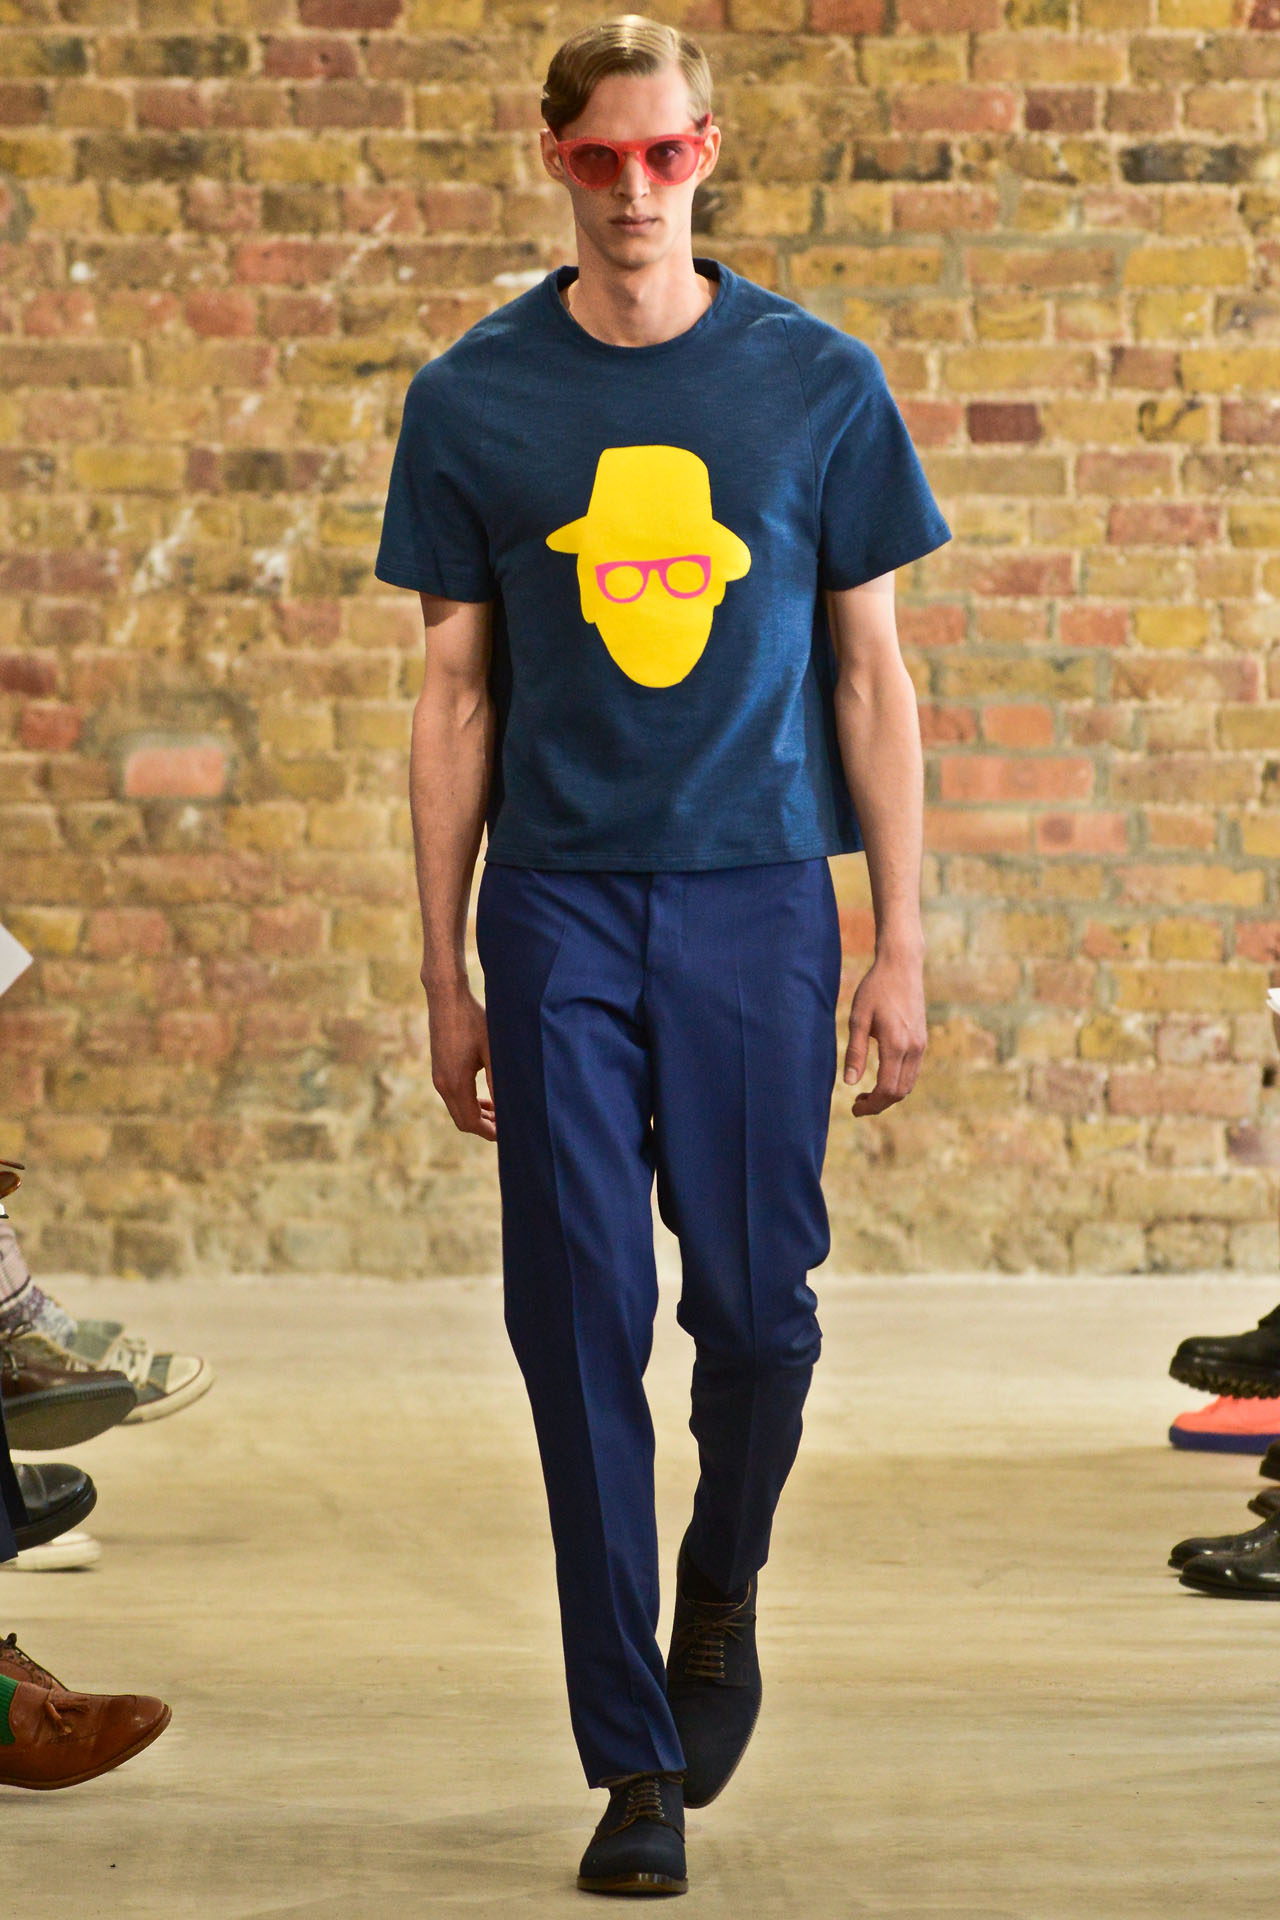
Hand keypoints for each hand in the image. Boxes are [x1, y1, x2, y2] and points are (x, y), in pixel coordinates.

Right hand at [427, 986, 495, 1140]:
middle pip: (462, 1121)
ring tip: (500, 1112)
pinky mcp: (439, 1070)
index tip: (510, 1133)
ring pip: (458, 1109)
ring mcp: (438, 1077)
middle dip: (485, 1126)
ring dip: (478, 1115)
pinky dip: (470, 1102)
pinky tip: (486, 1097)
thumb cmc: (474, 1020)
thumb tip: (510, 1108)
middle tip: (509, 1124)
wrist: (446, 998)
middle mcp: (442, 1084)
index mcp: (455, 1083)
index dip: (490, 1132)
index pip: (471, 1122)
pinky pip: (453, 1097)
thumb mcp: (493, 1051)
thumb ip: (499, 1082)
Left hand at [842, 952, 925, 1117]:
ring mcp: (921, 1045)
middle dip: (879, 1104)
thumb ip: (854, 1052)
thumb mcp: (858, 1019)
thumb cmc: (875, 989)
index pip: (887, 1089)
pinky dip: (897, 1082)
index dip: (871, 1105)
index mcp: (896, 1044)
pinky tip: (880, 1078)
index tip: (853, 1108)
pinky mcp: (922, 1040)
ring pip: (908, 1084)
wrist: (902, 966)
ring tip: (866, 1094)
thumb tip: (849, 1083)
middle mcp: (914, 1048)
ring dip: (889, 1095)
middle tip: (857, 1105)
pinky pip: (912, 1071)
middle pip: (900, 1092)